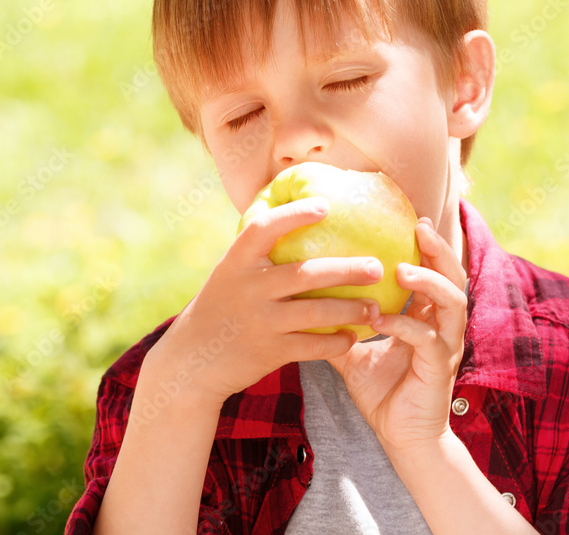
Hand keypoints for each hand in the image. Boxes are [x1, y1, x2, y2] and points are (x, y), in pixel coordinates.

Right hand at [145, 197, 382, 408]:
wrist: (192, 361)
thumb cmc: (220, 310)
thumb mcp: (228, 277)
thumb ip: (256, 258)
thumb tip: (297, 224)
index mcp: (235, 263)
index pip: (263, 229)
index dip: (293, 215)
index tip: (325, 206)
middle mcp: (247, 289)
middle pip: (305, 273)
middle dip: (346, 270)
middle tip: (376, 266)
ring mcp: (259, 321)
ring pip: (316, 312)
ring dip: (351, 309)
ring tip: (375, 306)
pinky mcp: (269, 352)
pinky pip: (313, 345)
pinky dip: (337, 341)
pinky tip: (352, 337)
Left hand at [327, 217, 468, 453]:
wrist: (399, 436)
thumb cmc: (380, 392)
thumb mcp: (353, 350)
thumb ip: (338, 324)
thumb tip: (304, 299)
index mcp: (427, 318)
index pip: (434, 273)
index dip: (428, 246)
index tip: (412, 219)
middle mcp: (443, 327)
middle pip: (454, 277)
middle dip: (439, 250)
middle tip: (419, 226)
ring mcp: (446, 346)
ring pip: (453, 303)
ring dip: (428, 282)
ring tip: (402, 268)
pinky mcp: (439, 368)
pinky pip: (427, 339)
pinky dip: (404, 325)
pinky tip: (380, 318)